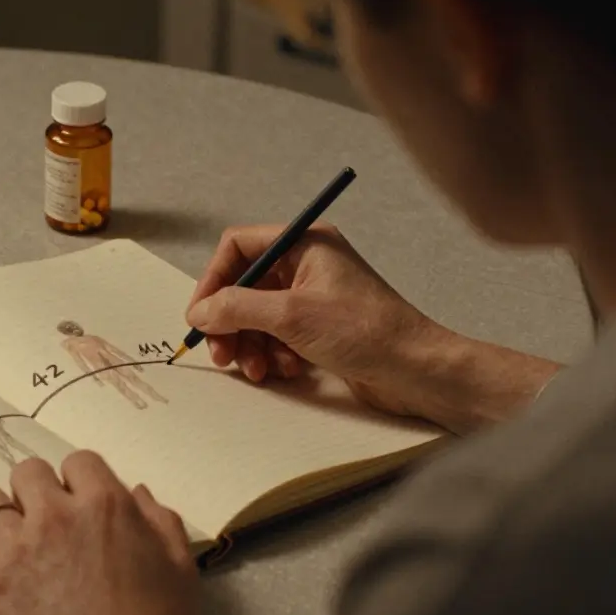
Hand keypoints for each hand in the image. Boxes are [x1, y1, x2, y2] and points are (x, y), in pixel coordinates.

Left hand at [0, 452, 198, 614]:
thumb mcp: (181, 569)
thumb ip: (161, 521)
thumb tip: (137, 493)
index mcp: (105, 505)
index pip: (78, 461)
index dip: (79, 482)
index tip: (80, 504)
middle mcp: (55, 516)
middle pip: (27, 472)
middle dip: (37, 492)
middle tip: (46, 522)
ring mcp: (16, 548)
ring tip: (11, 541)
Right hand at [186, 223, 561, 431]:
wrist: (416, 371)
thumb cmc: (366, 332)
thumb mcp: (291, 315)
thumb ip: (236, 308)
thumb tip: (199, 311)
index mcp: (305, 244)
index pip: (239, 247)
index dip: (213, 280)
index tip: (200, 315)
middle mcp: (307, 265)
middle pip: (244, 286)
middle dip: (230, 322)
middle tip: (222, 354)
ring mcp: (314, 297)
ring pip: (257, 316)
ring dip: (249, 344)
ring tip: (257, 369)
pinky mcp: (320, 328)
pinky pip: (277, 336)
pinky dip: (272, 354)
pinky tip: (284, 370)